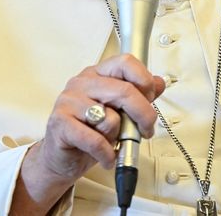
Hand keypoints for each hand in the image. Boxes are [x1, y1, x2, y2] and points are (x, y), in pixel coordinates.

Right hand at [13, 54, 164, 212]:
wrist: (61, 157)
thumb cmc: (90, 132)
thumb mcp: (119, 112)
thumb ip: (139, 96)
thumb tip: (160, 82)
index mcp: (97, 74)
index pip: (125, 62)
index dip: (144, 80)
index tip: (151, 98)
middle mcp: (82, 83)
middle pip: (124, 91)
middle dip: (143, 115)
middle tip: (146, 130)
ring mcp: (69, 101)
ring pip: (110, 118)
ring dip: (117, 137)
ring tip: (110, 142)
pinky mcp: (60, 122)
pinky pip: (95, 140)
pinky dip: (106, 153)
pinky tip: (106, 156)